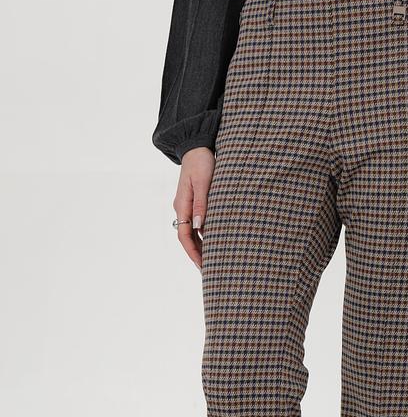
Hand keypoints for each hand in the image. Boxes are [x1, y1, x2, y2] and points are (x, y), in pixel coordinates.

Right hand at [173, 147, 215, 269]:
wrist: (197, 145)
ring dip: (202, 247)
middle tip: (209, 272)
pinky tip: (215, 242)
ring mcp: (188, 206)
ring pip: (192, 233)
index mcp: (182, 205)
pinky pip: (198, 224)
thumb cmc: (203, 162)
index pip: (184, 236)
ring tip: (213, 261)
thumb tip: (199, 227)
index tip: (202, 266)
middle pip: (187, 238)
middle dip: (197, 255)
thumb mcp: (204, 182)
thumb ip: (202, 204)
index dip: (193, 253)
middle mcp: (182, 208)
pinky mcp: (195, 202)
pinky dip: (205, 236)